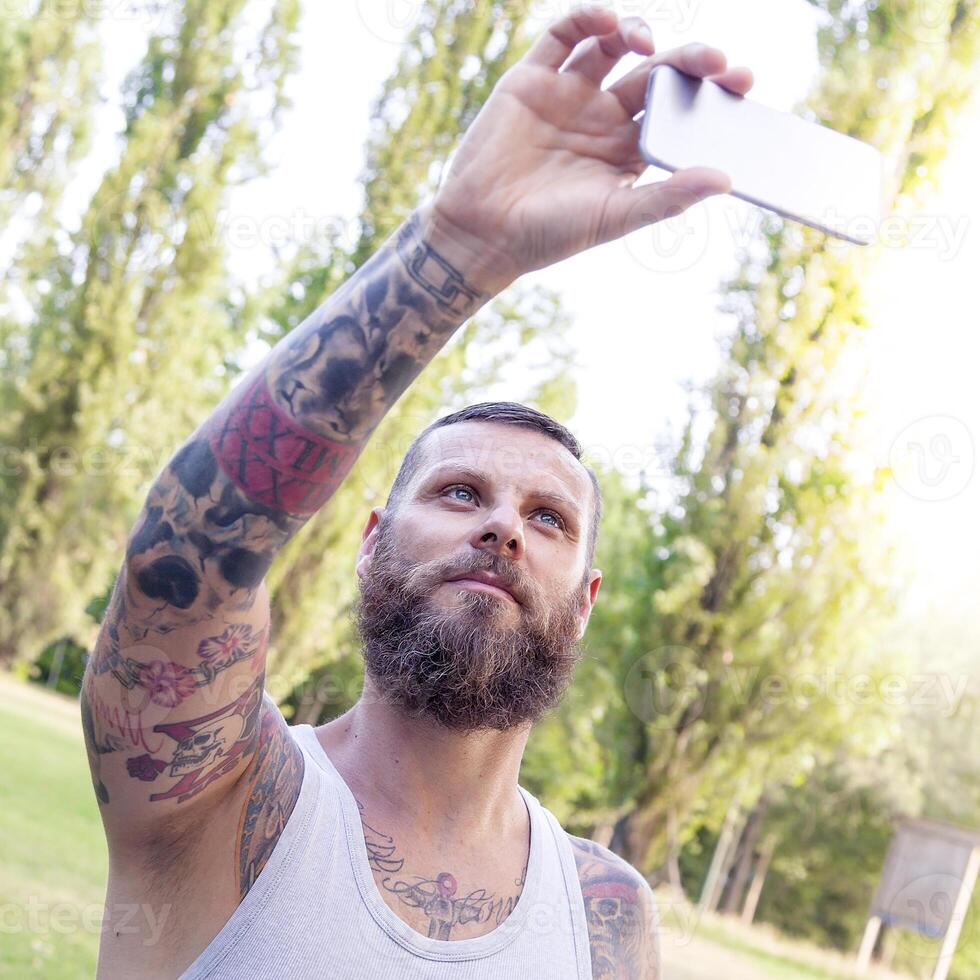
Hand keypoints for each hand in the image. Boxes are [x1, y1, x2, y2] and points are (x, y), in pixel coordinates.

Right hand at [426, 6, 753, 290]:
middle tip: (717, 62)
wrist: (481, 234)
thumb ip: (667, 197)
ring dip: (637, 34)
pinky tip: (608, 22)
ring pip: (612, 47)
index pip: (677, 110)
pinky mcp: (531, 79)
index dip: (709, 92)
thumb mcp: (614, 217)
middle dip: (689, 63)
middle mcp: (601, 117)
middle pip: (654, 74)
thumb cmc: (548, 235)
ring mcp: (567, 95)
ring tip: (649, 45)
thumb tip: (726, 178)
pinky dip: (587, 19)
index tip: (742, 81)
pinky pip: (562, 37)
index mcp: (626, 150)